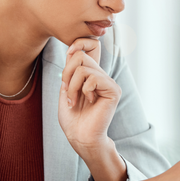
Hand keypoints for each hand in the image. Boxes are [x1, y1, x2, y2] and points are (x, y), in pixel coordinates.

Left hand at [58, 38, 120, 158]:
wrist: (80, 137)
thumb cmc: (72, 117)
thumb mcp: (66, 89)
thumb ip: (71, 70)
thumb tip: (73, 50)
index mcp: (92, 74)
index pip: (91, 46)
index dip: (78, 44)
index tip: (67, 54)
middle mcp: (102, 76)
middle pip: (81, 56)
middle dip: (67, 73)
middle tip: (66, 90)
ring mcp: (109, 83)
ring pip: (85, 68)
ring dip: (72, 85)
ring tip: (73, 100)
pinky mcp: (113, 90)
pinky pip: (93, 78)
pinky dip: (84, 90)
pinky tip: (89, 101)